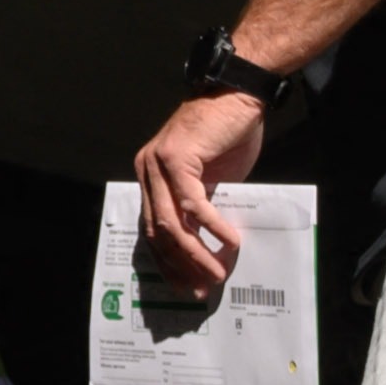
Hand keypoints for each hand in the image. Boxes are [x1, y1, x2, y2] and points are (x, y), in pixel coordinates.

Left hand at [130, 91, 266, 296]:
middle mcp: (147, 171)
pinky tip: (229, 243)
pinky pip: (193, 204)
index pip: (152, 230)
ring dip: (196, 253)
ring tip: (217, 273)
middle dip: (179, 267)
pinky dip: (211, 227)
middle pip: (157, 232)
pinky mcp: (177, 160)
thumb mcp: (212, 178)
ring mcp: (158, 165)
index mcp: (150, 178)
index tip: (188, 287)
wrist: (238, 94)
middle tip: (201, 291)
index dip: (169, 263)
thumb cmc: (228, 133)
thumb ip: (201, 206)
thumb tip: (209, 245)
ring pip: (171, 223)